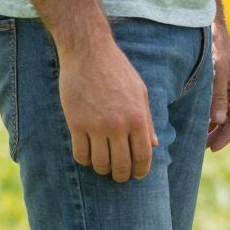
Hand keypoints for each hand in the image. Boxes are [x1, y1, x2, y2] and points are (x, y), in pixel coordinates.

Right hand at [57, 32, 156, 182]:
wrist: (88, 52)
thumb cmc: (117, 69)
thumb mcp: (140, 91)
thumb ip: (147, 119)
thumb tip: (154, 144)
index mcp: (137, 117)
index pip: (143, 155)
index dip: (141, 170)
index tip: (138, 175)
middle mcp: (118, 125)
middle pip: (121, 165)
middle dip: (122, 176)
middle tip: (119, 176)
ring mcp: (95, 126)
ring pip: (100, 163)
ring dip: (102, 169)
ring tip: (103, 166)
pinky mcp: (76, 123)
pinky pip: (80, 154)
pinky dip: (85, 160)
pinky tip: (87, 156)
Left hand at [208, 11, 229, 153]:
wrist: (209, 27)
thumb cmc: (215, 47)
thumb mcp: (217, 71)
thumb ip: (218, 95)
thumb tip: (219, 121)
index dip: (226, 137)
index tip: (212, 149)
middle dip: (218, 136)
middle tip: (203, 148)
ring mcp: (225, 89)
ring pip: (222, 116)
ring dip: (212, 129)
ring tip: (199, 141)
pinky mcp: (215, 85)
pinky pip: (214, 107)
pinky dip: (207, 118)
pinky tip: (196, 124)